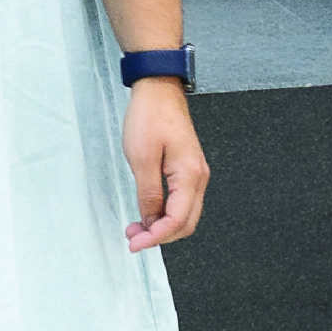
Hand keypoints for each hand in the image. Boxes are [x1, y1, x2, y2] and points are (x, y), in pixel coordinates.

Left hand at [121, 80, 210, 251]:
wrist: (158, 87)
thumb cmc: (150, 115)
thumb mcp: (141, 158)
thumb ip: (148, 194)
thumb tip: (151, 221)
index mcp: (190, 175)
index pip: (177, 221)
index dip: (156, 237)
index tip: (134, 243)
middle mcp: (198, 176)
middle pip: (185, 222)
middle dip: (160, 236)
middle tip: (133, 238)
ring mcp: (194, 171)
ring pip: (184, 213)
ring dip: (162, 225)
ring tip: (137, 227)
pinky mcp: (187, 166)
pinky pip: (181, 199)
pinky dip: (165, 212)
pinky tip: (148, 210)